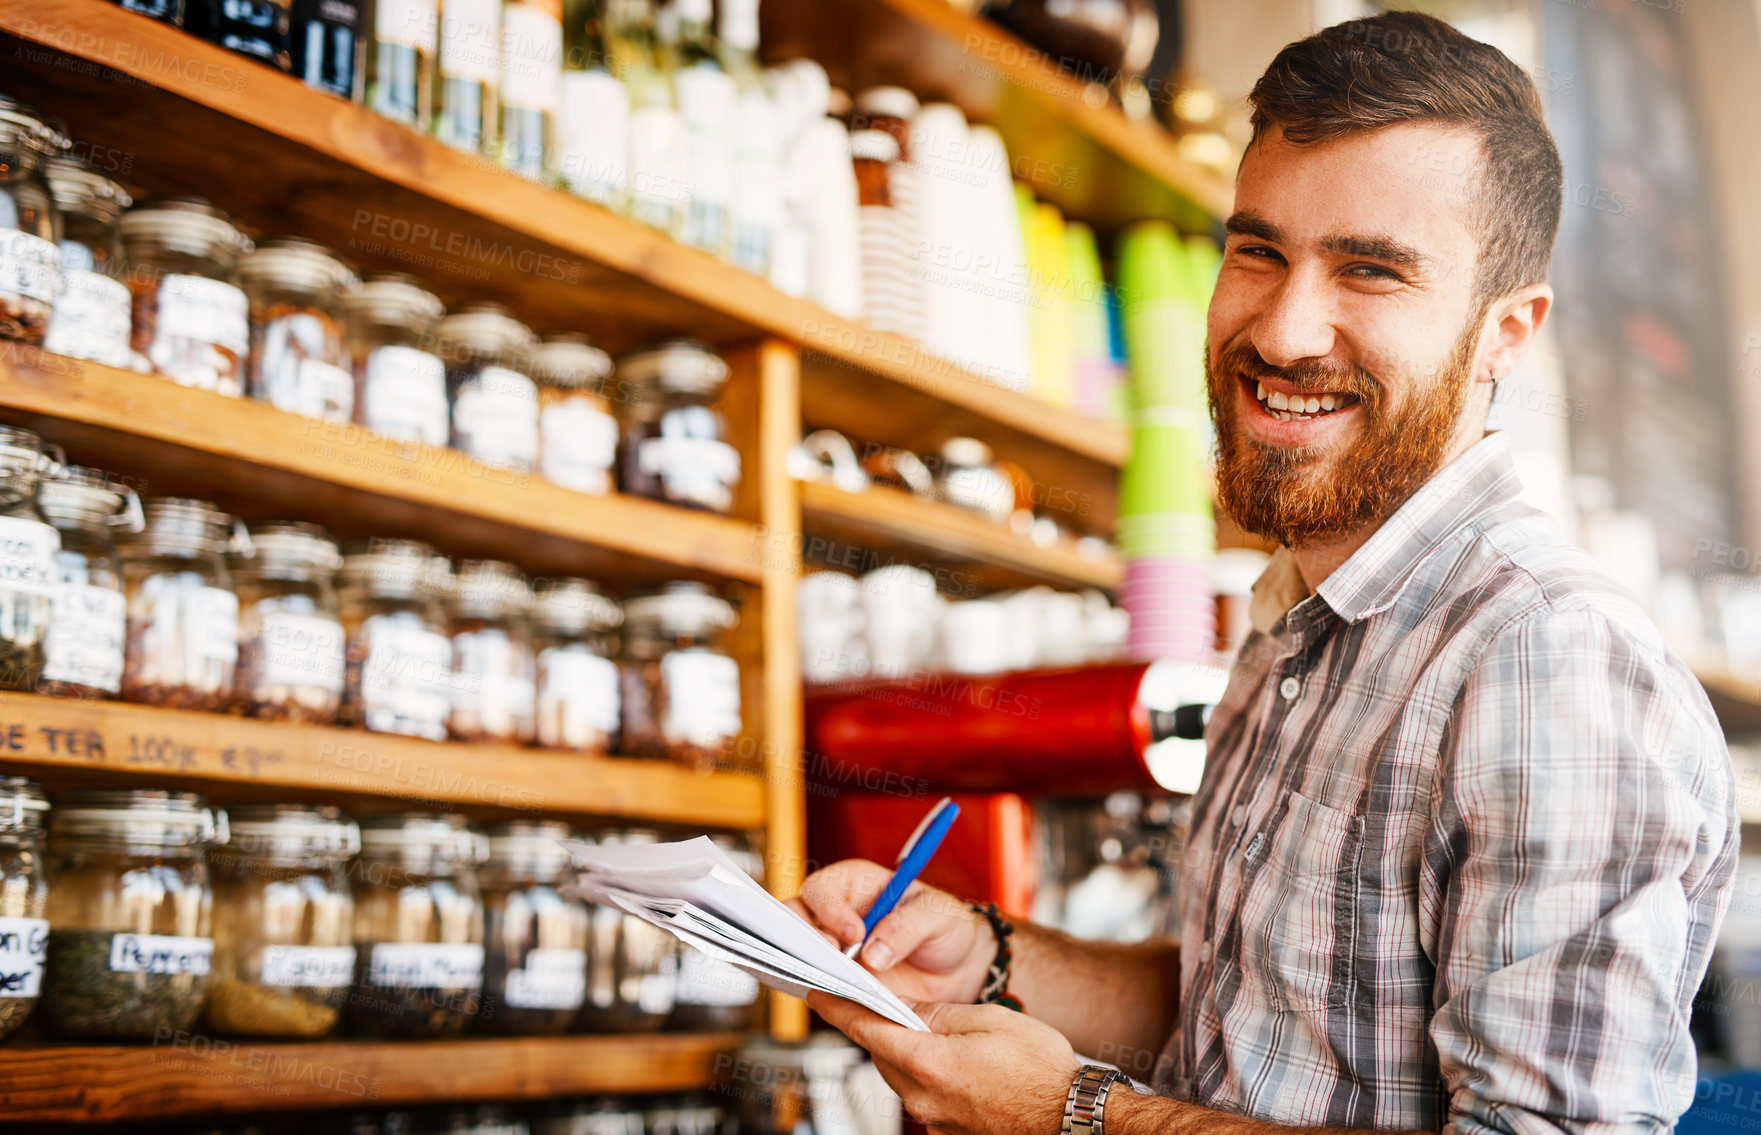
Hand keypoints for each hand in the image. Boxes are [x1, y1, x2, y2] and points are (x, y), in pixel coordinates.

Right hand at [790, 858, 992, 1003]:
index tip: (854, 934)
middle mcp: (836, 914)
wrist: (960, 972)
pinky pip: (815, 985)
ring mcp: (834, 951)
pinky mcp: (839, 982)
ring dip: (807, 966)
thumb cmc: (947, 928)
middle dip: (804, 938)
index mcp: (855, 884)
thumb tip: (872, 953)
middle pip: (795, 918)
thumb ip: (907, 926)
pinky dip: (817, 990)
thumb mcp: (937, 916)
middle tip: (833, 958)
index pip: (823, 889)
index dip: (830, 910)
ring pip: (798, 953)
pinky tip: (833, 997)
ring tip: (833, 980)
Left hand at [808, 990, 1077, 1134]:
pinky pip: (924, 1097)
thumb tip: (902, 1007)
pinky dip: (929, 1076)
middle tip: (888, 1003)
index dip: (838, 1008)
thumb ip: (938, 1014)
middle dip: (882, 1028)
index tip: (817, 992)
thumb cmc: (1041, 1069)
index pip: (867, 1029)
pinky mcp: (948, 1133)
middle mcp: (923, 1098)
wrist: (1072, 1118)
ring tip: (941, 1035)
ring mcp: (934, 1121)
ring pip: (902, 1076)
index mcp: (929, 1062)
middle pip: (882, 1054)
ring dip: (908, 1052)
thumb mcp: (989, 1020)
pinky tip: (959, 1066)